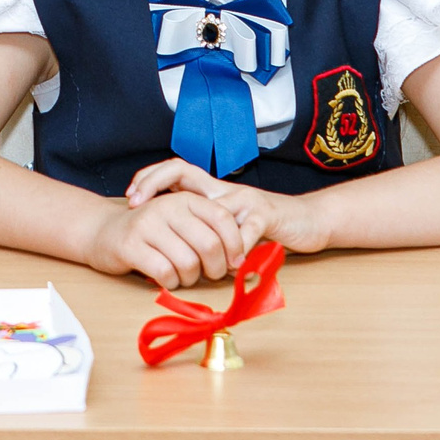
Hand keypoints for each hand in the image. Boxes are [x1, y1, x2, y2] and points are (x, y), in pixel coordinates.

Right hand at [84, 188, 251, 287]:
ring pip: (188, 263)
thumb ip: (207, 233)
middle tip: (210, 275)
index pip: (223, 219)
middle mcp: (167, 207)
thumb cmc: (150, 233)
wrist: (103, 232)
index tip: (234, 263)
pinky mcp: (131, 246)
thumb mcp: (180, 222)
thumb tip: (242, 263)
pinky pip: (164, 273)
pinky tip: (166, 279)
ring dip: (190, 278)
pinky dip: (170, 283)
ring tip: (183, 276)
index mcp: (185, 199)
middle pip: (209, 245)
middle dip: (216, 268)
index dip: (235, 245)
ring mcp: (147, 226)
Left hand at [127, 159, 320, 253]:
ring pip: (210, 211)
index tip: (131, 198)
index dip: (150, 179)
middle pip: (181, 170)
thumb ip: (202, 233)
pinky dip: (235, 254)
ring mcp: (244, 199)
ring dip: (196, 235)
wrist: (307, 220)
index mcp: (212, 191)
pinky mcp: (266, 215)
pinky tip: (230, 269)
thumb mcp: (227, 229)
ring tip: (179, 251)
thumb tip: (167, 251)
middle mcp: (223, 189)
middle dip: (153, 183)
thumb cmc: (263, 228)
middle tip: (137, 204)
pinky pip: (244, 234)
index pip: (174, 171)